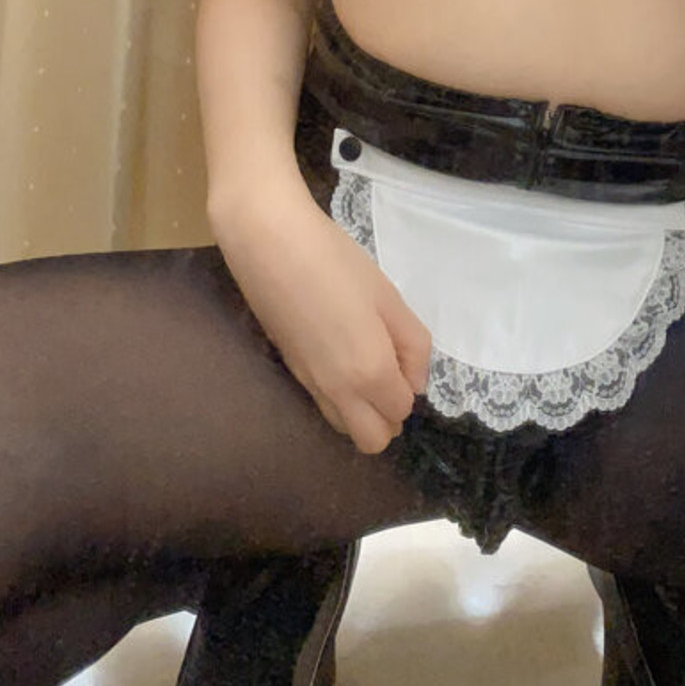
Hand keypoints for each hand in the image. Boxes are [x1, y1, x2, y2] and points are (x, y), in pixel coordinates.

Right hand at [214, 192, 431, 455]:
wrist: (269, 244)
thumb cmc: (336, 262)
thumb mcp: (388, 297)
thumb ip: (413, 344)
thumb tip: (415, 381)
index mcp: (369, 373)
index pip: (402, 410)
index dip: (410, 384)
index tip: (403, 351)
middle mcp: (338, 392)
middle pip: (373, 440)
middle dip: (388, 415)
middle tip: (389, 368)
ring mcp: (309, 386)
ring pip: (344, 429)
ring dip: (362, 411)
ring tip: (363, 361)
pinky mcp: (290, 373)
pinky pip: (324, 406)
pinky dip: (340, 398)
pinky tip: (338, 353)